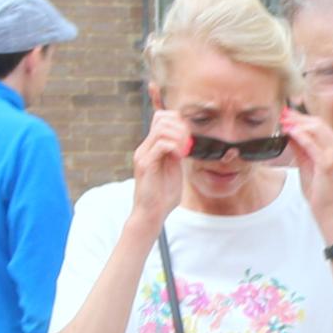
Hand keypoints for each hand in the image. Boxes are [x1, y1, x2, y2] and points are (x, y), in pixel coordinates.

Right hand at [127, 110, 190, 227]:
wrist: (151, 214)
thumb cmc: (163, 196)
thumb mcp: (173, 170)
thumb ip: (176, 155)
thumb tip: (185, 142)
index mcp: (150, 148)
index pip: (160, 119)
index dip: (178, 121)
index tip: (189, 136)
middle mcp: (144, 148)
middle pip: (160, 118)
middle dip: (180, 126)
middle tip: (189, 142)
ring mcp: (143, 155)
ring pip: (161, 128)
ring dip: (179, 136)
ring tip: (186, 150)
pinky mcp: (145, 164)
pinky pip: (162, 144)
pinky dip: (176, 147)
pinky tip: (181, 157)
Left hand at [285, 111, 332, 232]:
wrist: (329, 211)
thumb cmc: (320, 191)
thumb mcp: (308, 164)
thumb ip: (301, 148)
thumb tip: (290, 131)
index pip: (320, 125)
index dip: (302, 117)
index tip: (287, 113)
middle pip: (318, 123)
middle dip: (298, 118)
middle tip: (282, 114)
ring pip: (316, 129)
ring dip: (297, 124)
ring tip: (283, 122)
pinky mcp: (329, 163)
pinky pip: (311, 144)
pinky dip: (299, 135)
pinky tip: (288, 132)